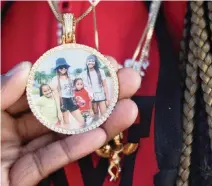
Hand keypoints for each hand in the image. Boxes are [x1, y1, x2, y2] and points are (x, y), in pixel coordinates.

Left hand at [1, 57, 140, 185]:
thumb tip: (27, 66)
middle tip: (125, 81)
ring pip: (63, 134)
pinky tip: (101, 136)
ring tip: (128, 109)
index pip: (39, 86)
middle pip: (60, 108)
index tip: (96, 63)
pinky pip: (53, 160)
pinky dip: (77, 149)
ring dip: (97, 123)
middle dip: (94, 94)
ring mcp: (20, 152)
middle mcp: (10, 127)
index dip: (69, 73)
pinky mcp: (26, 177)